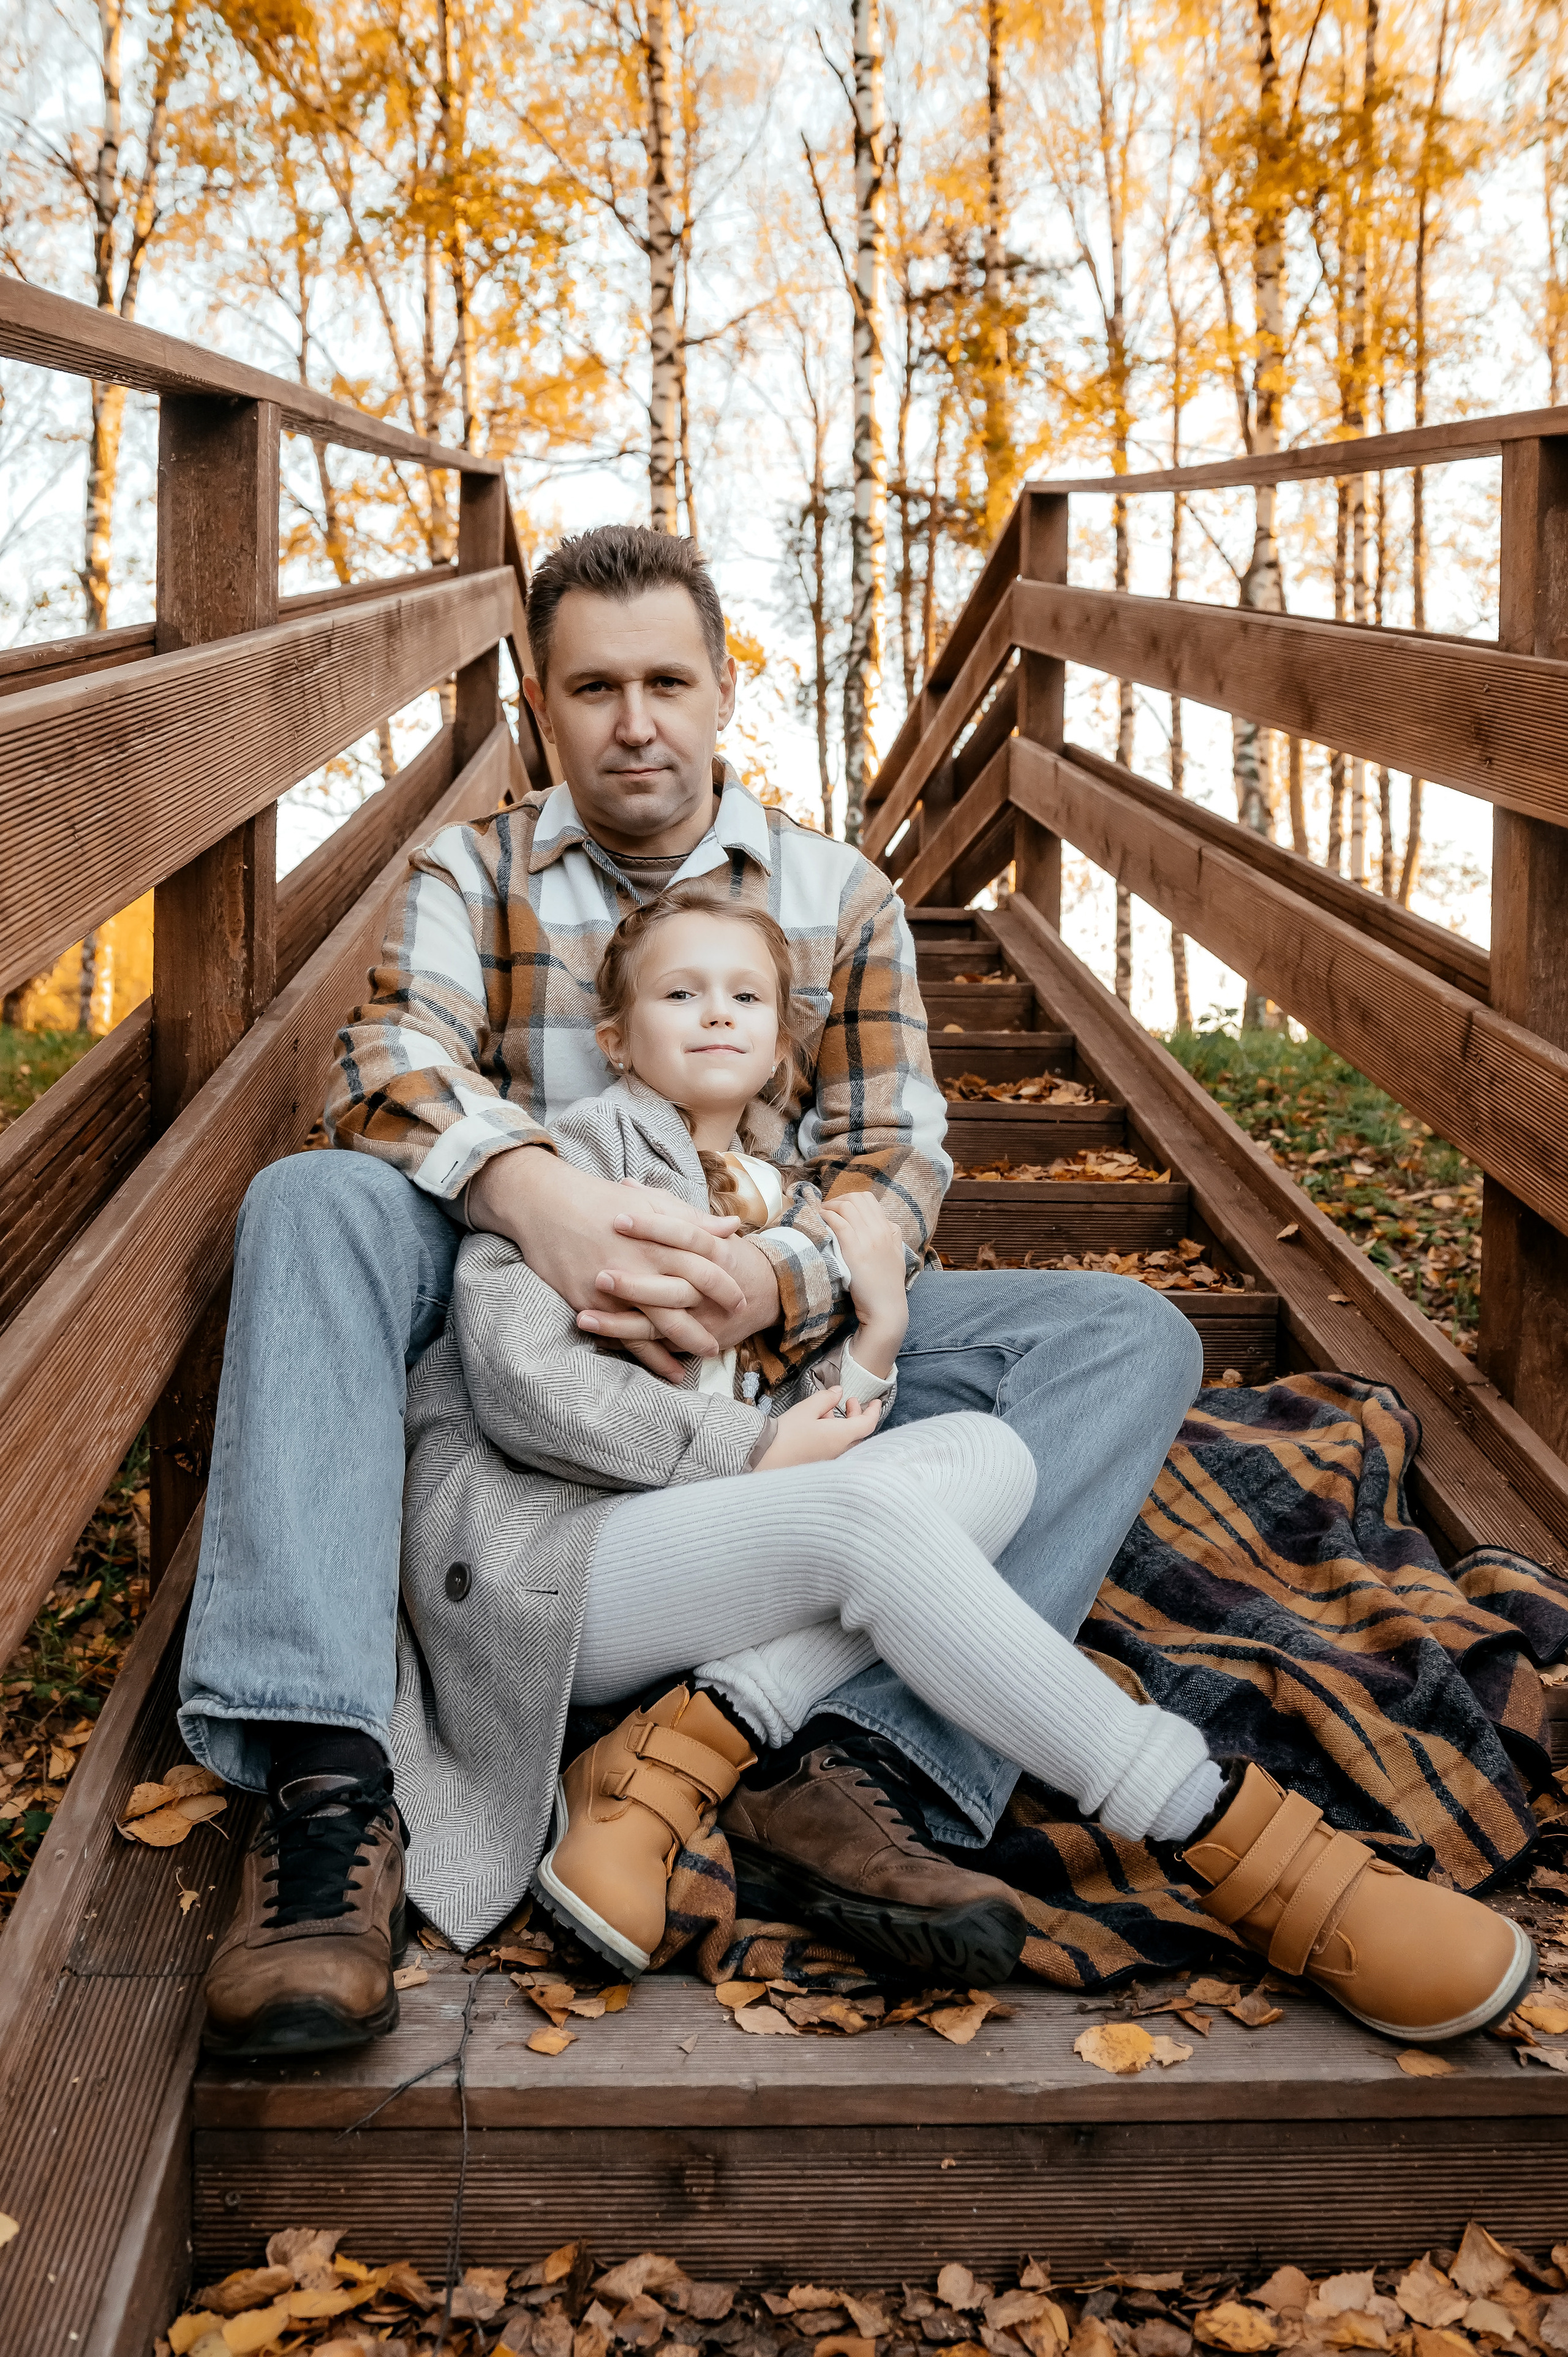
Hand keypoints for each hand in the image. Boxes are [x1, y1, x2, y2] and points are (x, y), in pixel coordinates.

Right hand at [466, 1148, 756, 1378]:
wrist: (545, 1205)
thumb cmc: (600, 1199)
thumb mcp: (650, 1200)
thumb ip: (691, 1218)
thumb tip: (732, 1226)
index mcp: (660, 1237)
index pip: (706, 1264)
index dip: (727, 1283)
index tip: (742, 1298)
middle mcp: (643, 1264)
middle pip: (690, 1296)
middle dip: (715, 1314)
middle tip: (733, 1328)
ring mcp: (618, 1287)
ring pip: (663, 1323)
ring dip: (689, 1341)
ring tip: (709, 1353)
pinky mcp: (594, 1304)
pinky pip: (628, 1337)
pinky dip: (652, 1356)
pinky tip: (670, 1370)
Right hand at [757, 1388, 881, 1469]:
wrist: (764, 1458)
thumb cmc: (785, 1434)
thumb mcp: (806, 1409)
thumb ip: (826, 1399)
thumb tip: (838, 1392)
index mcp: (840, 1436)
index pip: (868, 1424)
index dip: (874, 1411)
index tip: (876, 1401)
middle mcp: (839, 1451)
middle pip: (858, 1433)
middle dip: (856, 1415)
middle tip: (849, 1402)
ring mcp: (829, 1460)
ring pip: (845, 1440)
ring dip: (842, 1424)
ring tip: (825, 1410)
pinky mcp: (819, 1464)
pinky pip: (834, 1448)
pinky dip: (832, 1434)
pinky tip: (817, 1425)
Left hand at [821, 1194, 909, 1362]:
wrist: (886, 1308)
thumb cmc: (887, 1286)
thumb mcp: (896, 1256)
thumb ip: (891, 1236)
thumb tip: (883, 1222)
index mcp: (890, 1230)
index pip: (868, 1199)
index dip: (849, 1199)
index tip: (837, 1209)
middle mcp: (881, 1230)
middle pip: (856, 1198)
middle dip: (837, 1200)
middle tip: (826, 1211)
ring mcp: (869, 1239)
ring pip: (847, 1206)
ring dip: (830, 1207)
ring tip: (820, 1215)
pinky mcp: (855, 1250)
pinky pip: (839, 1223)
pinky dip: (827, 1217)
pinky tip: (820, 1222)